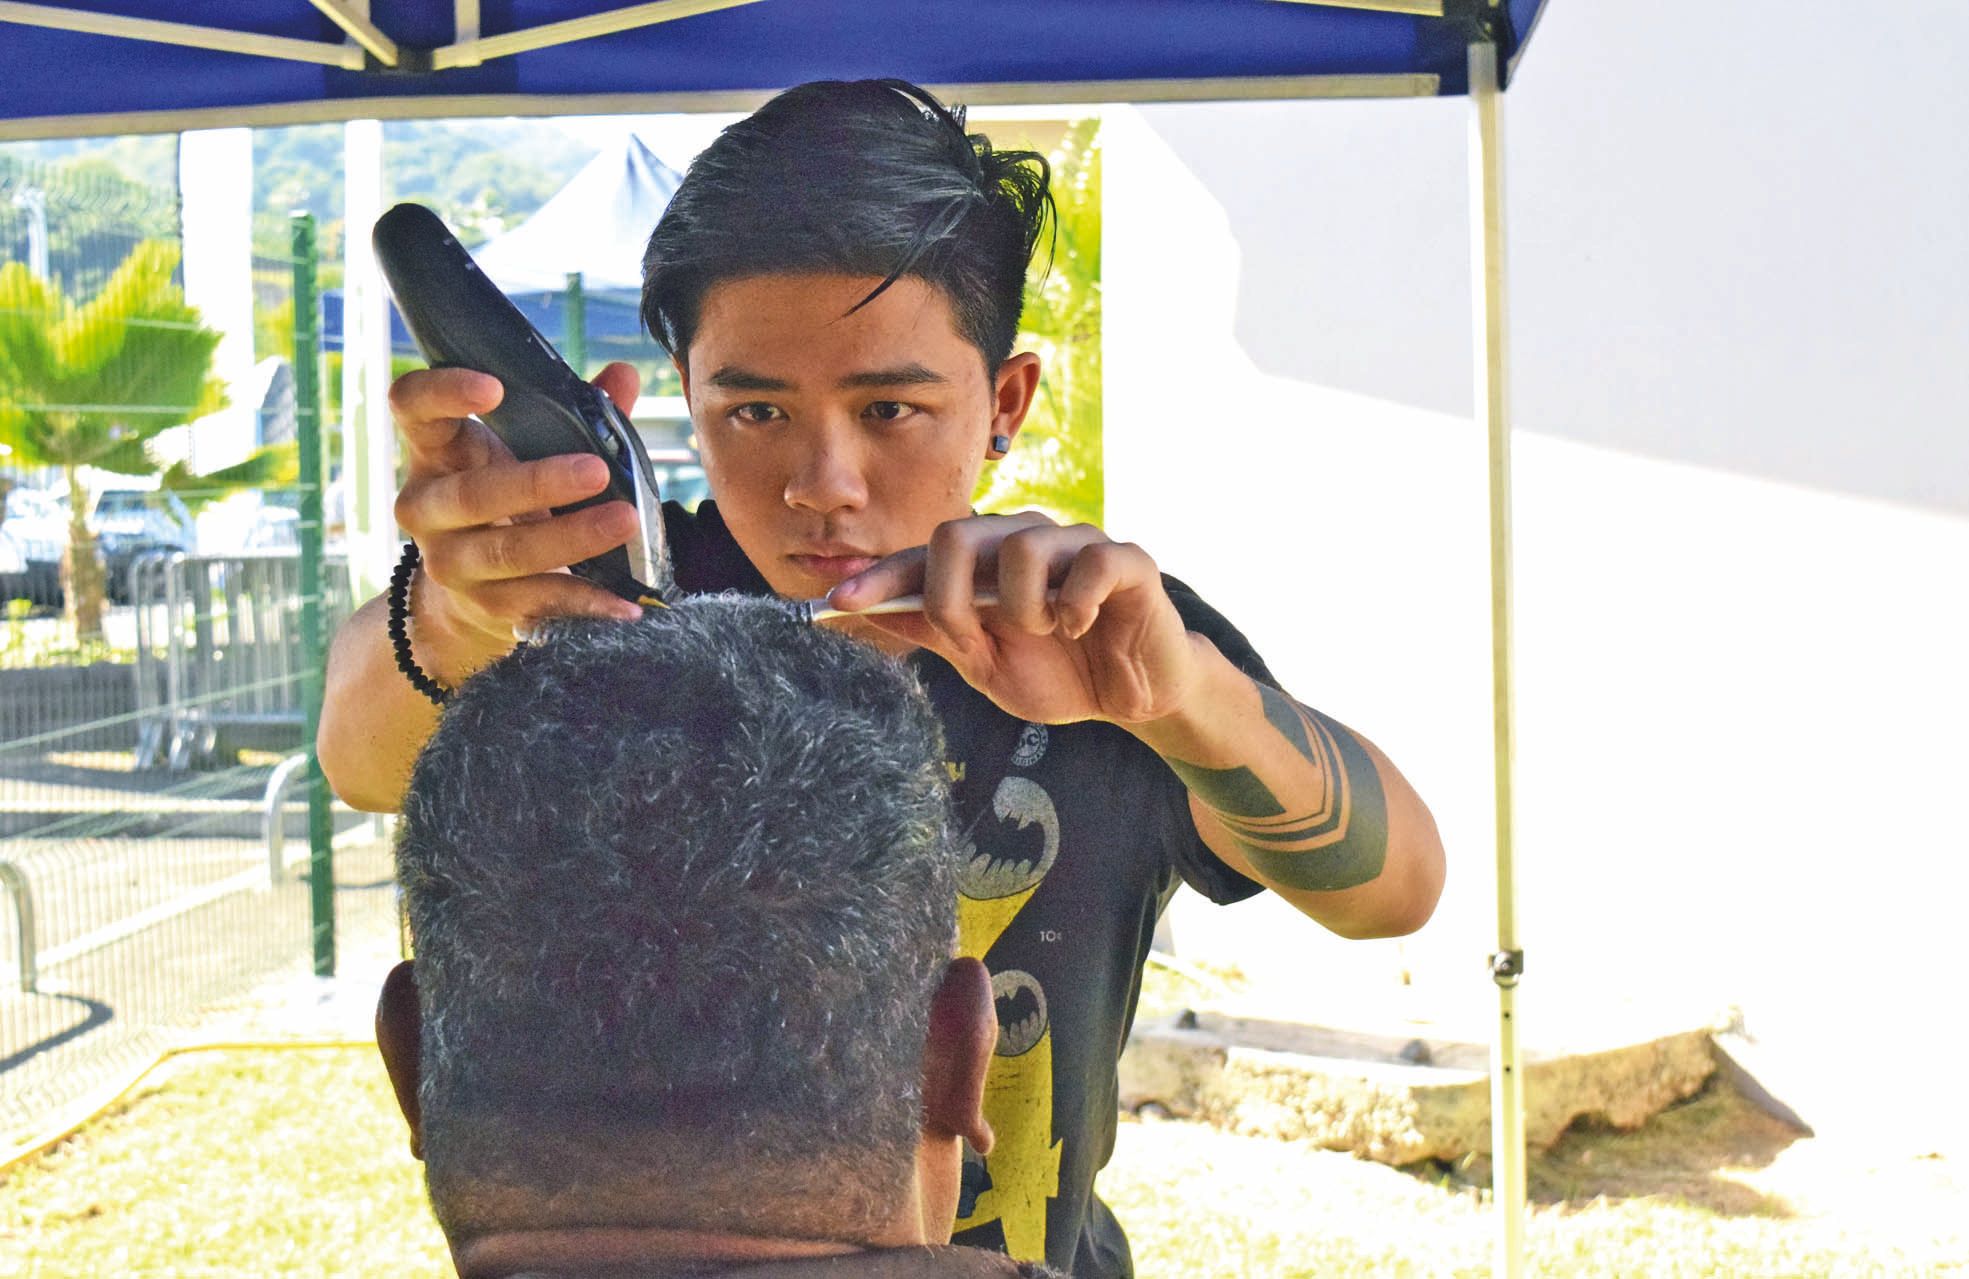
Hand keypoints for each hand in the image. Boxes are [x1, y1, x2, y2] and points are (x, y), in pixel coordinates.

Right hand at [389, 362, 644, 680]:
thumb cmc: (509, 498)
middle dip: (538, 483)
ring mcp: (450, 561)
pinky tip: (626, 601)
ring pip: (504, 552)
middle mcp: (426, 507)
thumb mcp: (529, 450)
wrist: (472, 593)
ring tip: (624, 521)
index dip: (443, 393)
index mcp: (434, 450)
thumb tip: (624, 374)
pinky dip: (586, 600)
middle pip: (471, 495)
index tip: (494, 388)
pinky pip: (537, 602)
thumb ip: (574, 411)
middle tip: (597, 470)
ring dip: (569, 538)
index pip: (412, 407)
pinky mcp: (485, 606)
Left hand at [827, 512, 1202, 726]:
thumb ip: (936, 632)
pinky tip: (1083, 625)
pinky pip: (1092, 561)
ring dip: (1024, 607)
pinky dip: (1078, 603)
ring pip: (1022, 547)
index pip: (921, 557)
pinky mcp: (1127, 559)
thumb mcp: (984, 663)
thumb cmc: (1060, 672)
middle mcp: (1025, 540)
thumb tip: (865, 613)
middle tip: (972, 636)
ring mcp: (1076, 543)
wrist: (1132, 698)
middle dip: (951, 596)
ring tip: (1047, 631)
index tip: (837, 604)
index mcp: (986, 563)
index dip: (879, 579)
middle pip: (958, 533)